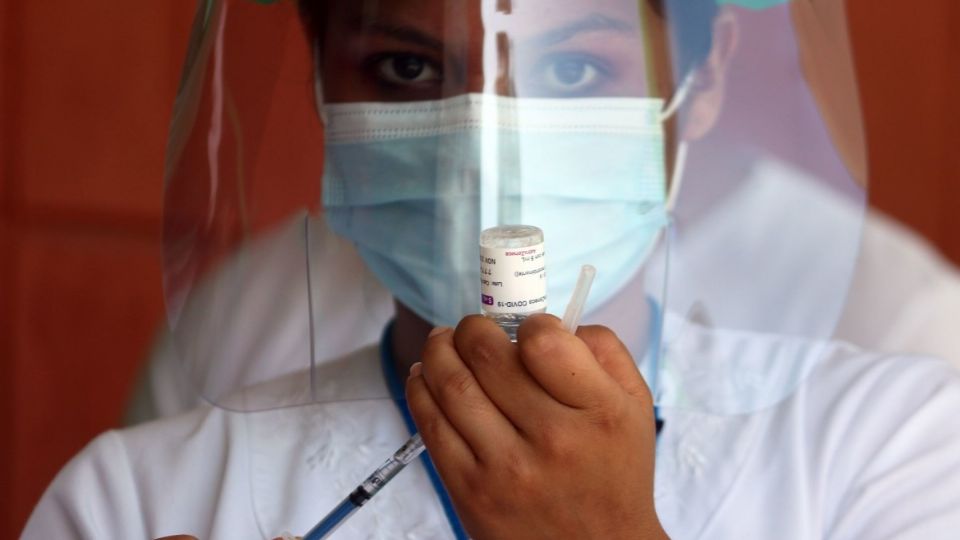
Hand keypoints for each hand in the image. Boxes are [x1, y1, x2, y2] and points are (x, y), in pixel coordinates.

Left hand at [406, 314, 665, 539]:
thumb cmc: (613, 471)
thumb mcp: (635, 409)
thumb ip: (605, 352)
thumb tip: (555, 319)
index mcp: (600, 413)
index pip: (544, 343)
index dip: (528, 323)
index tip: (524, 329)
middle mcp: (554, 440)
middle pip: (488, 357)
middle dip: (471, 328)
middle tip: (471, 328)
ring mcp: (507, 468)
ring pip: (452, 386)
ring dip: (437, 351)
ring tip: (441, 342)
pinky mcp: (470, 491)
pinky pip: (431, 425)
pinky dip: (420, 390)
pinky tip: (425, 376)